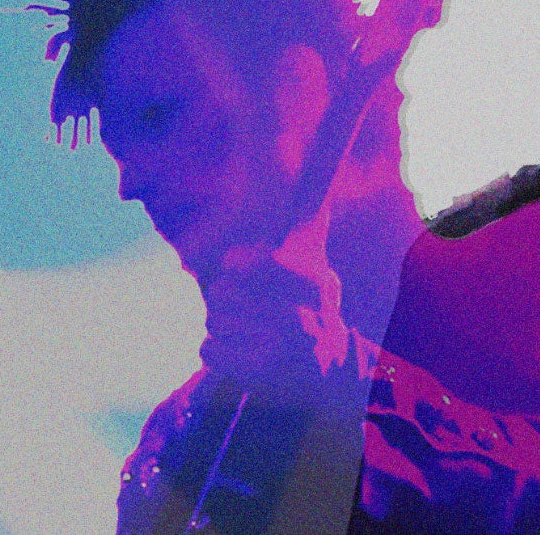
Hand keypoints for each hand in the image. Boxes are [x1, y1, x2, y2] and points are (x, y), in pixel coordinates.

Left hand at [198, 199, 351, 401]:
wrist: (331, 371)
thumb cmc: (314, 308)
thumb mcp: (317, 265)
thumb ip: (308, 220)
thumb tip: (307, 166)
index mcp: (310, 283)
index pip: (264, 262)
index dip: (241, 264)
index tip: (233, 267)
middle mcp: (296, 314)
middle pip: (221, 292)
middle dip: (226, 297)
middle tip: (245, 304)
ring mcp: (277, 347)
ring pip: (213, 320)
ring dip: (224, 324)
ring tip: (249, 330)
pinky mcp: (257, 373)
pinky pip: (208, 349)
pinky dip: (219, 351)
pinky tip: (242, 351)